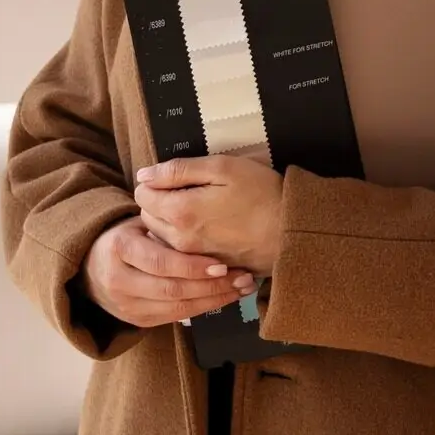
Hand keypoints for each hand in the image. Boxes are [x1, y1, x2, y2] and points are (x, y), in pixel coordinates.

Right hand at [82, 215, 257, 329]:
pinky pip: (175, 316)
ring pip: (176, 308)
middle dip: (212, 286)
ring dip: (214, 300)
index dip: (193, 267)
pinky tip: (224, 298)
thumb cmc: (125, 236)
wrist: (89, 266)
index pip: (161, 262)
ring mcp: (126, 305)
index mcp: (119, 248)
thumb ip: (165, 228)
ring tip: (241, 288)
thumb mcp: (138, 224)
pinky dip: (202, 308)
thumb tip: (208, 232)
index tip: (223, 265)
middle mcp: (119, 280)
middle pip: (172, 289)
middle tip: (243, 278)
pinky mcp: (136, 320)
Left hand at [133, 153, 283, 277]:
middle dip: (159, 202)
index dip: (154, 181)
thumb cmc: (262, 194)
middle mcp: (180, 240)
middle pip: (148, 218)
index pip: (142, 195)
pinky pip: (180, 252)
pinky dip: (183, 239)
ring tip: (197, 208)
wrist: (292, 231)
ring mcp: (193, 257)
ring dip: (169, 222)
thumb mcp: (222, 167)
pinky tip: (207, 227)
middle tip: (187, 190)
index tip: (174, 177)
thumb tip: (145, 174)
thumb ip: (179, 170)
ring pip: (162, 237)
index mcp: (180, 211)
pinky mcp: (206, 267)